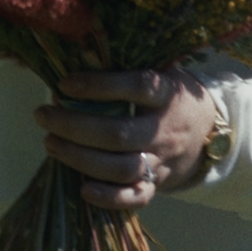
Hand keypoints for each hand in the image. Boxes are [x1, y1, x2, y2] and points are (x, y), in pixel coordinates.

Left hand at [34, 69, 220, 210]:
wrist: (209, 132)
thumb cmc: (168, 95)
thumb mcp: (160, 71)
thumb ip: (126, 65)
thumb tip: (76, 53)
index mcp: (168, 94)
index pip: (138, 87)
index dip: (100, 86)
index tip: (65, 83)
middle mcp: (165, 129)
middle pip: (119, 135)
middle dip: (74, 126)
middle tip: (42, 115)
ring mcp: (162, 160)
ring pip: (121, 168)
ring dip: (80, 159)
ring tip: (50, 143)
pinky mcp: (158, 183)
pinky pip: (136, 197)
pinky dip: (109, 197)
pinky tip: (81, 188)